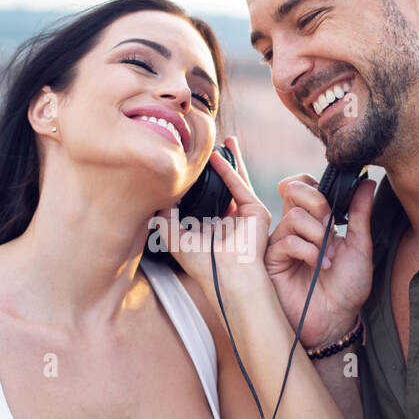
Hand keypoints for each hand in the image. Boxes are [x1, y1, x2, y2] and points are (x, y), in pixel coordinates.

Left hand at [156, 136, 270, 308]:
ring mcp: (246, 215)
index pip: (206, 198)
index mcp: (213, 227)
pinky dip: (229, 171)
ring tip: (221, 142)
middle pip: (224, 185)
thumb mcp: (175, 238)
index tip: (188, 164)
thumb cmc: (203, 264)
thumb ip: (165, 216)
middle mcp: (231, 220)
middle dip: (219, 165)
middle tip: (209, 146)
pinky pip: (240, 185)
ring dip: (230, 160)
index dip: (199, 182)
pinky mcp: (257, 212)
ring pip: (237, 180)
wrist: (227, 277)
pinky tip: (216, 158)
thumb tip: (160, 193)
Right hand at [265, 171, 375, 347]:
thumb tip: (367, 182)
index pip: (303, 185)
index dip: (316, 186)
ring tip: (328, 256)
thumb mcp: (359, 246)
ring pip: (294, 216)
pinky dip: (307, 250)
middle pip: (293, 189)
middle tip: (331, 227)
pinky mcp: (272, 261)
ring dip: (318, 234)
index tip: (337, 204)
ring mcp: (281, 243)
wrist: (336, 322)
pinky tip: (318, 265)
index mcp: (312, 221)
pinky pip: (286, 241)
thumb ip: (360, 213)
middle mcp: (294, 228)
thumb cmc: (346, 289)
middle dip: (318, 203)